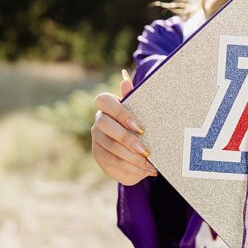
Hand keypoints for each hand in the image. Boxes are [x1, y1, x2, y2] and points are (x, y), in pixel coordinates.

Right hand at [92, 70, 157, 185]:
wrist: (139, 153)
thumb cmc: (142, 129)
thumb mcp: (144, 115)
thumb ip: (135, 99)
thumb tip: (124, 78)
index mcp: (109, 107)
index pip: (104, 101)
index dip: (121, 113)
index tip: (140, 127)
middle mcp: (99, 121)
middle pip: (106, 126)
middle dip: (127, 139)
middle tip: (146, 150)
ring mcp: (97, 138)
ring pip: (110, 146)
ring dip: (132, 156)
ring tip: (150, 163)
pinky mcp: (99, 155)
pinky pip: (112, 161)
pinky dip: (131, 167)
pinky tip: (146, 169)